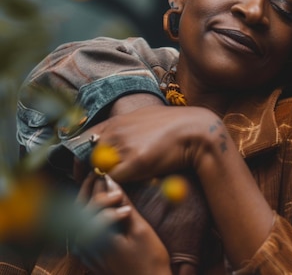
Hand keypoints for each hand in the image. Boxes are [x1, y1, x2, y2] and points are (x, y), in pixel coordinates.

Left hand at [73, 172, 170, 274]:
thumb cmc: (148, 259)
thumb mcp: (140, 229)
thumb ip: (124, 205)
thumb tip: (114, 184)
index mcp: (97, 237)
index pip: (96, 204)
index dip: (103, 187)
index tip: (110, 173)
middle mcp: (84, 245)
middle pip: (81, 209)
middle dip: (91, 189)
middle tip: (100, 173)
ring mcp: (83, 250)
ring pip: (79, 217)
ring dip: (88, 198)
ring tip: (98, 182)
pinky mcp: (86, 253)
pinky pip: (82, 226)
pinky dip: (89, 212)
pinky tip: (96, 202)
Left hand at [82, 104, 224, 181]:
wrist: (197, 130)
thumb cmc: (174, 126)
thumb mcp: (144, 118)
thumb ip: (124, 129)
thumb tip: (108, 140)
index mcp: (117, 121)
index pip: (84, 140)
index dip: (82, 157)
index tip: (86, 168)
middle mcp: (116, 132)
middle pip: (89, 158)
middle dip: (92, 172)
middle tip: (100, 183)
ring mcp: (124, 146)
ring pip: (101, 170)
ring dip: (107, 180)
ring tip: (118, 185)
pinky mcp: (135, 162)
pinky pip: (116, 180)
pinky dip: (120, 185)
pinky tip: (133, 184)